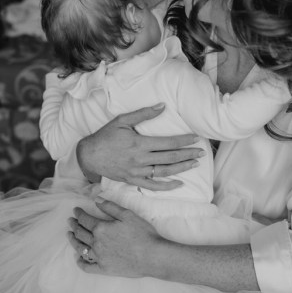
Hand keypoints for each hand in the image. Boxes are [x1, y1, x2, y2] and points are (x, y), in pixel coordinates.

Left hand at [68, 200, 163, 277]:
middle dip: (74, 225)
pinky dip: (81, 262)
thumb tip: (96, 199)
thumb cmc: (142, 234)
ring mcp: (99, 257)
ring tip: (69, 235)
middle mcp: (97, 243)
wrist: (152, 256)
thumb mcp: (128, 215)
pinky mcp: (104, 268)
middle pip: (80, 233)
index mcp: (101, 228)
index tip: (75, 210)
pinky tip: (78, 258)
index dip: (79, 213)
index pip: (85, 219)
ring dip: (73, 240)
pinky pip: (87, 266)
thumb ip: (110, 207)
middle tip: (70, 221)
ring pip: (80, 248)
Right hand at [76, 104, 203, 190]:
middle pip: (170, 158)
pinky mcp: (133, 181)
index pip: (168, 143)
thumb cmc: (105, 136)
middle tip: (202, 152)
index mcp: (139, 143)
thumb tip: (162, 106)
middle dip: (188, 155)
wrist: (89, 156)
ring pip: (164, 172)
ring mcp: (137, 172)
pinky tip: (179, 183)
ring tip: (194, 164)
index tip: (196, 138)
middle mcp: (140, 159)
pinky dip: (166, 186)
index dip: (184, 141)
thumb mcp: (122, 120)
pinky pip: (152, 186)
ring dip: (181, 168)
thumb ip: (143, 114)